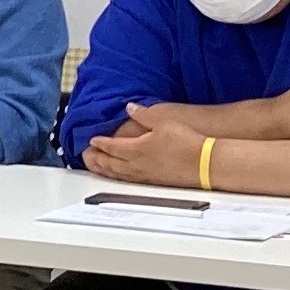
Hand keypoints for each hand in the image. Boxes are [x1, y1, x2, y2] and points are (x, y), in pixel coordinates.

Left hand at [81, 114, 202, 187]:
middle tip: (86, 156)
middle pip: (110, 163)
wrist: (203, 163)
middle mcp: (136, 164)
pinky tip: (119, 176)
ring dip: (104, 170)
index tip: (91, 141)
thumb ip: (143, 114)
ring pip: (117, 174)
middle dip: (96, 158)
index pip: (111, 146)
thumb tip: (129, 107)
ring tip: (96, 166)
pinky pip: (128, 180)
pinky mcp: (153, 182)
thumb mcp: (162, 121)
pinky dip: (117, 177)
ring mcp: (144, 175)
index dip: (100, 143)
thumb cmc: (185, 143)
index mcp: (136, 149)